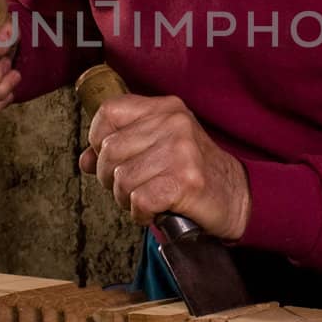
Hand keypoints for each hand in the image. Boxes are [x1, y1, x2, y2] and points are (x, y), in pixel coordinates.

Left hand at [79, 94, 250, 240]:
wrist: (237, 197)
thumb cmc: (193, 173)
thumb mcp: (158, 148)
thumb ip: (120, 149)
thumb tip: (84, 160)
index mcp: (165, 108)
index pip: (108, 112)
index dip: (97, 140)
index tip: (111, 159)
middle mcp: (173, 123)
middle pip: (109, 150)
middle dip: (110, 178)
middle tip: (131, 187)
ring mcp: (181, 151)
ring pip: (121, 179)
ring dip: (126, 199)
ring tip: (147, 199)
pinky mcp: (186, 181)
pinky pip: (139, 199)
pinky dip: (141, 213)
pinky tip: (155, 210)